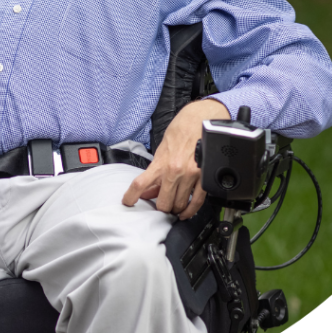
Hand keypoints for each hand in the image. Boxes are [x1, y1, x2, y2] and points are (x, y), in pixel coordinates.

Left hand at [122, 98, 229, 219]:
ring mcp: (190, 176)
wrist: (201, 119)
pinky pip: (196, 202)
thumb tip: (149, 190)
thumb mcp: (162, 149)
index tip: (128, 202)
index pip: (141, 184)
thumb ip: (155, 171)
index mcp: (161, 163)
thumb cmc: (181, 130)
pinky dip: (190, 211)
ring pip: (179, 205)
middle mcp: (175, 171)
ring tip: (173, 206)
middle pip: (163, 203)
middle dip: (160, 207)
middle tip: (160, 205)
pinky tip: (185, 212)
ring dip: (175, 209)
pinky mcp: (204, 178)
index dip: (131, 196)